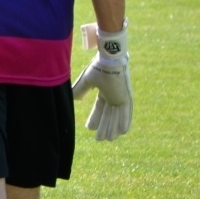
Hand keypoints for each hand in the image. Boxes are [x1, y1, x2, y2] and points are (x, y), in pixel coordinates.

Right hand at [71, 23, 131, 140]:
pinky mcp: (126, 97)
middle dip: (104, 127)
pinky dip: (124, 121)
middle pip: (108, 115)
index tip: (90, 128)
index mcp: (105, 91)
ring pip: (116, 116)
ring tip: (109, 139)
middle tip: (99, 139)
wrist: (109, 59)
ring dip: (112, 128)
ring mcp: (120, 97)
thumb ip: (80, 90)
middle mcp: (113, 95)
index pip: (100, 108)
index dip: (95, 118)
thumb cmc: (98, 67)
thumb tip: (73, 99)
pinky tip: (123, 132)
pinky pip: (126, 112)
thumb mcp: (87, 81)